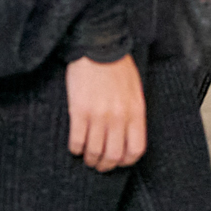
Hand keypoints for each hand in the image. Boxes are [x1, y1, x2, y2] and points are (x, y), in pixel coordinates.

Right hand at [67, 53, 147, 169]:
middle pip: (113, 156)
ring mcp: (99, 115)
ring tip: (86, 156)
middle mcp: (119, 117)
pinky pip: (77, 140)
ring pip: (94, 152)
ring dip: (89, 159)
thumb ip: (134, 113)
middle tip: (99, 164)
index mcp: (135, 112)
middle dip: (105, 165)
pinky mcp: (79, 111)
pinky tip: (75, 145)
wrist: (99, 46)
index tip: (118, 161)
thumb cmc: (118, 66)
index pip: (135, 150)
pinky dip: (75, 148)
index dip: (125, 161)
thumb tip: (128, 134)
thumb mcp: (135, 90)